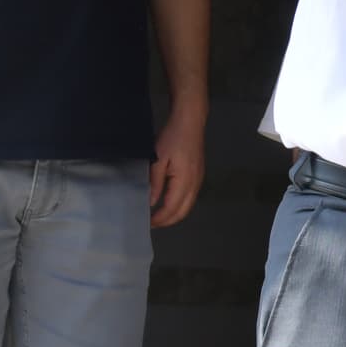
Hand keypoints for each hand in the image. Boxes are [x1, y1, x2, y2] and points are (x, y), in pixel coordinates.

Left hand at [150, 101, 205, 228]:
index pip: (171, 208)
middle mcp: (194, 185)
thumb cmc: (172, 138)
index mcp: (184, 182)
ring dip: (174, 215)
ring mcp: (199, 181)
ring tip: (159, 216)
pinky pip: (190, 198)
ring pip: (188, 206)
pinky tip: (169, 203)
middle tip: (152, 224)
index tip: (146, 223)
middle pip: (183, 212)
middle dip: (168, 221)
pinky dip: (180, 206)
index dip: (159, 219)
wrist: (190, 122)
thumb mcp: (158, 159)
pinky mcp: (199, 176)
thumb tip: (151, 202)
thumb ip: (155, 182)